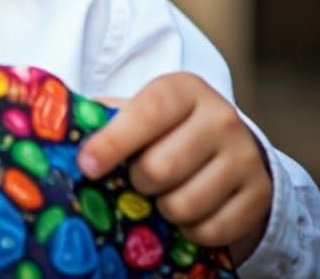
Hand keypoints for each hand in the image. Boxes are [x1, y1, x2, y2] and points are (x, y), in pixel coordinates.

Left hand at [77, 72, 272, 263]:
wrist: (231, 146)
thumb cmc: (168, 127)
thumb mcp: (141, 110)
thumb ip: (107, 116)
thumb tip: (59, 126)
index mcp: (184, 89)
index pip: (146, 113)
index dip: (113, 141)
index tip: (87, 164)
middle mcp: (221, 117)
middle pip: (161, 167)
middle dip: (138, 181)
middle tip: (137, 179)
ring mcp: (245, 157)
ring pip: (185, 204)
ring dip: (163, 208)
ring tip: (162, 193)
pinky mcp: (260, 196)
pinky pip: (211, 230)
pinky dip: (190, 230)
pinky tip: (188, 211)